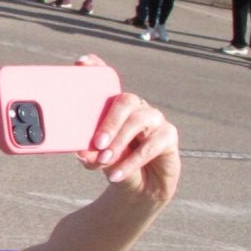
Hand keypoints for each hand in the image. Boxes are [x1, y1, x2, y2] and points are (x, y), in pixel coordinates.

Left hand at [74, 57, 179, 200]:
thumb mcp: (97, 158)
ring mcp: (155, 119)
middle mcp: (136, 107)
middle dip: (109, 120)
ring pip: (139, 120)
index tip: (81, 62)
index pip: (108, 81)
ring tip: (104, 159)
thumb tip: (81, 152)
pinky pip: (152, 145)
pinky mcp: (169, 137)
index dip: (97, 68)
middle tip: (96, 142)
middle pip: (126, 100)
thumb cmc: (115, 164)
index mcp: (114, 107)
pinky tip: (115, 174)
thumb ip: (90, 153)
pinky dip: (131, 162)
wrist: (139, 188)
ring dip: (120, 141)